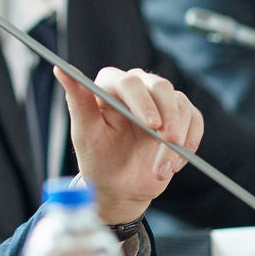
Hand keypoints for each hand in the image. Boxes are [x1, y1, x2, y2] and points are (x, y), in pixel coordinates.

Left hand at [62, 65, 203, 224]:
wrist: (120, 186)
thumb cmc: (98, 158)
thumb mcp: (84, 134)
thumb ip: (77, 101)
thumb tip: (60, 68)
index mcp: (110, 86)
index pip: (128, 82)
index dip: (141, 100)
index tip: (150, 123)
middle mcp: (137, 87)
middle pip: (160, 86)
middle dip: (168, 115)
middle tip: (168, 140)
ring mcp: (161, 102)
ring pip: (180, 104)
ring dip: (178, 137)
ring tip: (163, 168)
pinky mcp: (179, 117)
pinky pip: (194, 119)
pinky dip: (190, 141)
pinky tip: (175, 163)